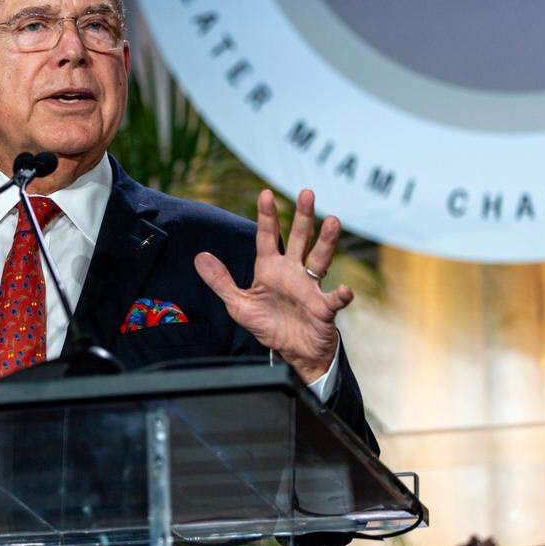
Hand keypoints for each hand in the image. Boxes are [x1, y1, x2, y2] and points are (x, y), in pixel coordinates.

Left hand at [194, 189, 352, 382]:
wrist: (293, 352)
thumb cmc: (268, 325)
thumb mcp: (238, 304)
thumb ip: (220, 281)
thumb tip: (200, 257)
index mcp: (271, 269)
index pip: (267, 238)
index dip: (267, 217)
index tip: (266, 194)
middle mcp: (293, 272)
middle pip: (299, 239)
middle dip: (302, 217)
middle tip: (306, 193)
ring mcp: (310, 288)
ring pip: (320, 259)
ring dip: (326, 241)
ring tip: (333, 220)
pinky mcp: (324, 309)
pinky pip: (334, 300)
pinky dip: (340, 295)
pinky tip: (344, 289)